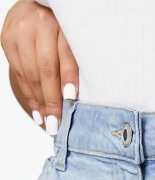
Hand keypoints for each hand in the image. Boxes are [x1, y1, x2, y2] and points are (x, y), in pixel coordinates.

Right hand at [1, 0, 77, 134]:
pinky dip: (29, 94)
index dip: (68, 79)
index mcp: (61, 23)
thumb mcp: (74, 40)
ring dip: (39, 102)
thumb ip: (76, 63)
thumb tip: (78, 98)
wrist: (35, 7)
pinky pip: (19, 73)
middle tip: (57, 124)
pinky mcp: (7, 39)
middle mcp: (38, 25)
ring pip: (30, 74)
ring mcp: (19, 32)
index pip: (65, 56)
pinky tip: (37, 110)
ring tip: (48, 122)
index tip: (71, 101)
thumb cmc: (62, 29)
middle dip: (51, 100)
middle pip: (45, 69)